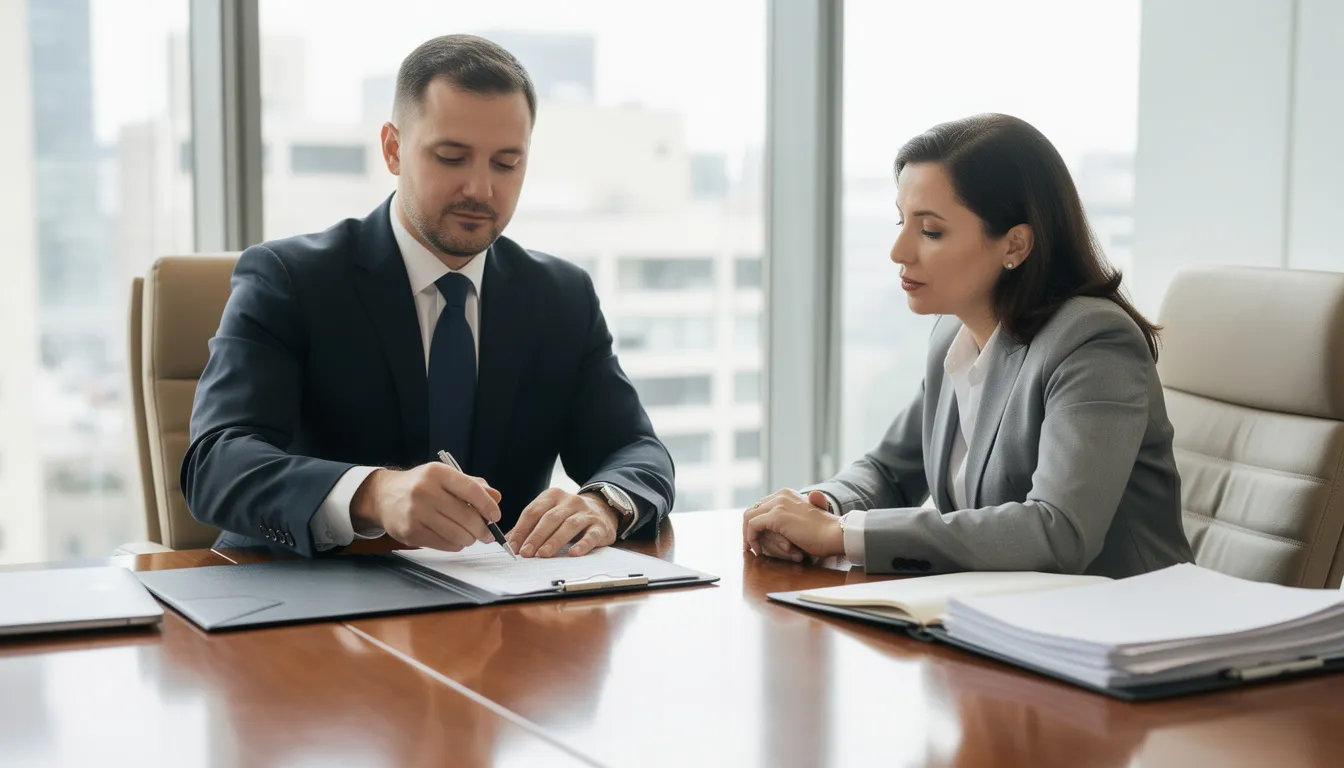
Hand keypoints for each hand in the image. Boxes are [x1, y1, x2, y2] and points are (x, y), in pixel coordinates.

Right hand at [351, 464, 502, 551]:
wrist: (384, 496)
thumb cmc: (420, 485)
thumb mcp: (445, 477)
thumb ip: (472, 486)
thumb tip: (496, 499)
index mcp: (437, 473)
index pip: (472, 490)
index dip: (488, 506)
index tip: (496, 516)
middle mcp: (425, 491)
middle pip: (466, 516)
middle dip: (483, 529)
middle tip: (488, 534)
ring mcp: (415, 513)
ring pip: (457, 534)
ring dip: (470, 539)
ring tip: (471, 537)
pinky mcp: (410, 532)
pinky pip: (444, 544)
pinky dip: (456, 545)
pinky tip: (456, 539)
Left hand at [507, 488, 618, 557]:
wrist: (603, 509)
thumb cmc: (569, 515)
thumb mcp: (549, 513)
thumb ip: (530, 526)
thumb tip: (509, 542)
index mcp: (552, 495)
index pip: (533, 511)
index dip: (521, 529)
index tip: (513, 546)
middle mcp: (570, 501)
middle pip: (549, 518)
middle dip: (536, 536)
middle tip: (526, 553)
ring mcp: (586, 513)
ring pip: (569, 525)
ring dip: (554, 540)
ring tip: (543, 554)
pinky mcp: (599, 526)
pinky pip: (590, 536)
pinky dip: (581, 545)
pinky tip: (573, 553)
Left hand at [743, 489, 843, 560]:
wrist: (834, 534)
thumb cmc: (822, 532)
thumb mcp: (802, 519)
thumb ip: (787, 518)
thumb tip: (773, 529)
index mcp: (786, 494)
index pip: (761, 505)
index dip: (755, 522)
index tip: (755, 537)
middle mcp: (780, 495)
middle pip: (752, 510)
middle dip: (748, 528)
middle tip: (749, 545)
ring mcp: (778, 504)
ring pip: (749, 517)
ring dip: (748, 535)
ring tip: (753, 549)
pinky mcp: (776, 516)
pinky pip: (753, 526)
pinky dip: (751, 538)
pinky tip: (758, 549)